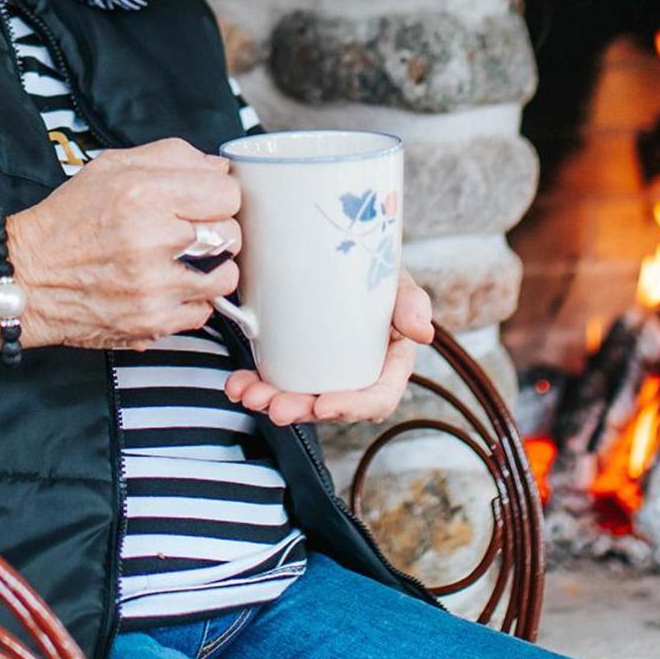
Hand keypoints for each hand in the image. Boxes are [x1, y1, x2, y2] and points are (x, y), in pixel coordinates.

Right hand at [0, 138, 241, 352]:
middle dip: (215, 231)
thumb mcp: (111, 167)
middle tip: (189, 232)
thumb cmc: (68, 222)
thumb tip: (219, 168)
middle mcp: (151, 238)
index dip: (217, 196)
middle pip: (232, 233)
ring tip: (183, 261)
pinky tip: (166, 286)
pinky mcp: (153, 321)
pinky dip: (191, 301)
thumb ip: (172, 157)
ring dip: (211, 269)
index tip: (203, 202)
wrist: (26, 278)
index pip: (227, 193)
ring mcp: (154, 285)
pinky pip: (204, 312)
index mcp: (143, 192)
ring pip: (227, 276)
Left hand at [222, 269, 433, 426]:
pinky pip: (275, 380)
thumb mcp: (397, 280)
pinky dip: (253, 384)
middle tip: (274, 406)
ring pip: (298, 398)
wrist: (341, 248)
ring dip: (271, 401)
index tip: (323, 406)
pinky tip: (236, 384)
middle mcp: (356, 374)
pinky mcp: (295, 361)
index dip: (352, 407)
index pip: (377, 397)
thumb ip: (411, 303)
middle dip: (300, 410)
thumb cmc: (376, 268)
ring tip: (248, 394)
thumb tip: (422, 333)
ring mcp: (323, 371)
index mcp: (388, 363)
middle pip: (330, 406)